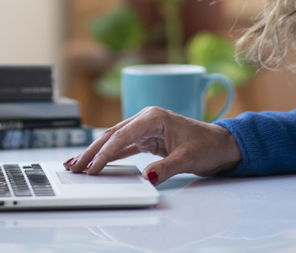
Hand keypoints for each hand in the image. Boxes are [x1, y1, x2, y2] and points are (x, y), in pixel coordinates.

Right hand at [64, 106, 241, 184]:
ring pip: (114, 140)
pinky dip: (109, 154)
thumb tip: (147, 177)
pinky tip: (96, 162)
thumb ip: (165, 168)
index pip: (122, 136)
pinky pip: (123, 146)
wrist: (221, 145)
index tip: (92, 167)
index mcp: (153, 117)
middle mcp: (146, 119)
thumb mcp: (187, 159)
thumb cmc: (207, 146)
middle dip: (92, 151)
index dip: (104, 153)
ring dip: (96, 152)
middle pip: (112, 135)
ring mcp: (145, 128)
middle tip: (74, 166)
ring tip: (78, 164)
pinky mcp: (147, 138)